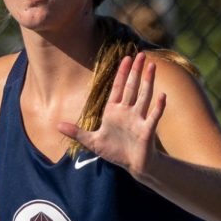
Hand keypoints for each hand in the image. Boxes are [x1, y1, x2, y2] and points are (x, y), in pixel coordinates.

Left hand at [57, 52, 165, 177]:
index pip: (118, 87)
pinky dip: (158, 107)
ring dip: (148, 82)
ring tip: (152, 66)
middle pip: (132, 87)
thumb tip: (57, 125)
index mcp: (114, 111)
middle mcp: (128, 112)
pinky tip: (162, 96)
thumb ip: (77, 133)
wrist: (132, 165)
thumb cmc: (115, 151)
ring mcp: (138, 119)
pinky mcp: (147, 130)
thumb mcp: (92, 142)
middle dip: (136, 71)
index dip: (121, 73)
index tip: (126, 57)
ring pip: (144, 96)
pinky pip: (154, 116)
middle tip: (142, 54)